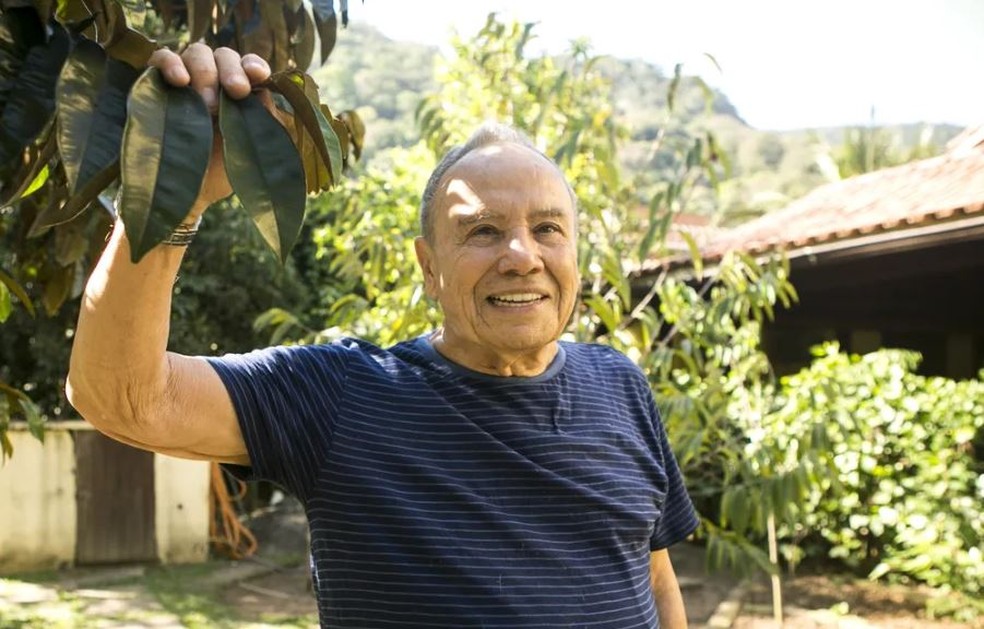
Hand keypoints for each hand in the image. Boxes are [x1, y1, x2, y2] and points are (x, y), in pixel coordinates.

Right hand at [147, 44, 270, 218]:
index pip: (249, 66)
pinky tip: (179, 81)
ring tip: (207, 104)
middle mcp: (214, 81)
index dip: (254, 65)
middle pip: (225, 55)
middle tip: (236, 92)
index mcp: (240, 92)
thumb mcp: (251, 148)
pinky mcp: (155, 83)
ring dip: (206, 71)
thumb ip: (263, 120)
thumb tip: (264, 94)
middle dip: (232, 71)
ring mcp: (184, 80)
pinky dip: (170, 63)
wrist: (185, 195)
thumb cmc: (221, 170)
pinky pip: (160, 58)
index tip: (259, 76)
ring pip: (197, 53)